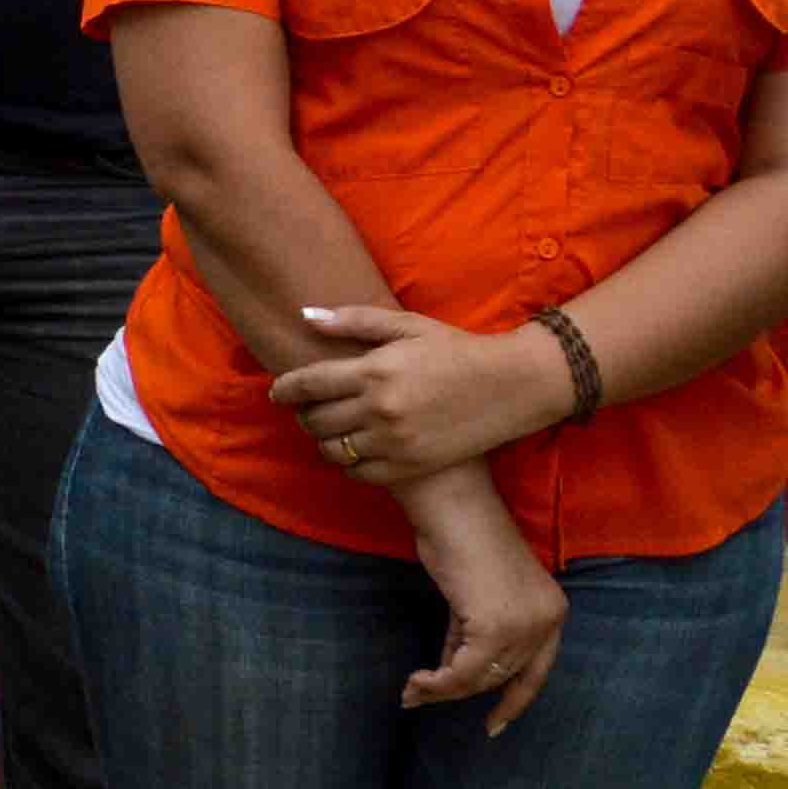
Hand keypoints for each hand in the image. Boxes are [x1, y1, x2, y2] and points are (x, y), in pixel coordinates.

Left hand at [271, 302, 579, 486]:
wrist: (511, 386)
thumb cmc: (456, 350)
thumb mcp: (408, 326)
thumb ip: (354, 321)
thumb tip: (305, 315)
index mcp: (374, 371)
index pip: (308, 384)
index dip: (285, 390)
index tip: (278, 392)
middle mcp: (380, 409)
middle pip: (315, 420)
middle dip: (304, 414)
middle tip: (309, 409)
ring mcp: (395, 441)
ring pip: (332, 450)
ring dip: (324, 440)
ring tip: (332, 429)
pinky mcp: (411, 465)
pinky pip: (359, 472)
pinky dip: (349, 463)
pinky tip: (356, 448)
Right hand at [400, 469, 566, 729]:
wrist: (453, 510)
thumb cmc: (461, 541)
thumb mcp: (476, 596)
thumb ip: (474, 634)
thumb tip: (450, 673)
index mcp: (553, 611)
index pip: (537, 672)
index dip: (514, 702)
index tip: (493, 726)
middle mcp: (547, 621)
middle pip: (502, 677)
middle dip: (458, 692)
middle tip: (420, 697)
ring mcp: (524, 624)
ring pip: (481, 678)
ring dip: (442, 689)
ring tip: (412, 691)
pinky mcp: (495, 626)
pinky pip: (463, 671)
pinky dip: (437, 682)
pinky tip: (417, 680)